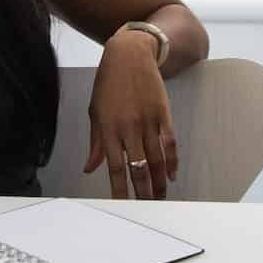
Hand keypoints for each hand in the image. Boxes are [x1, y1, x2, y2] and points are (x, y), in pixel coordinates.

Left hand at [83, 30, 178, 199]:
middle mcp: (129, 127)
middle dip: (143, 191)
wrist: (130, 54)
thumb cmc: (108, 83)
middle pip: (138, 167)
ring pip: (156, 159)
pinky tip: (172, 175)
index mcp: (108, 128)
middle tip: (147, 208)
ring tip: (161, 198)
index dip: (119, 189)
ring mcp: (148, 120)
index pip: (114, 166)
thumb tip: (89, 168)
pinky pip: (170, 143)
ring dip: (159, 181)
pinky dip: (172, 161)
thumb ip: (95, 142)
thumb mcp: (95, 111)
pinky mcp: (163, 114)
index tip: (122, 206)